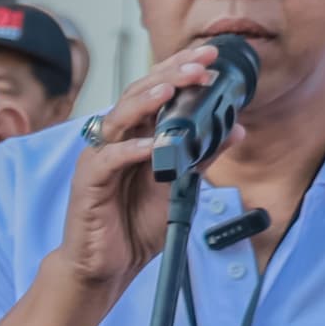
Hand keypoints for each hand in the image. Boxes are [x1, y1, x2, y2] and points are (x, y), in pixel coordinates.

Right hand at [51, 44, 221, 299]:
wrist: (109, 265)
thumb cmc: (136, 224)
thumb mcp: (181, 186)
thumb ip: (202, 155)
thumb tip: (236, 129)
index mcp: (137, 135)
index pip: (158, 92)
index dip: (181, 71)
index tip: (210, 59)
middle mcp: (116, 139)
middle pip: (139, 94)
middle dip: (170, 75)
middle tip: (200, 63)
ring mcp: (99, 157)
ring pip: (120, 117)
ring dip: (147, 101)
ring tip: (171, 89)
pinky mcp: (88, 181)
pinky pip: (108, 159)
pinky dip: (131, 150)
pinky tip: (152, 146)